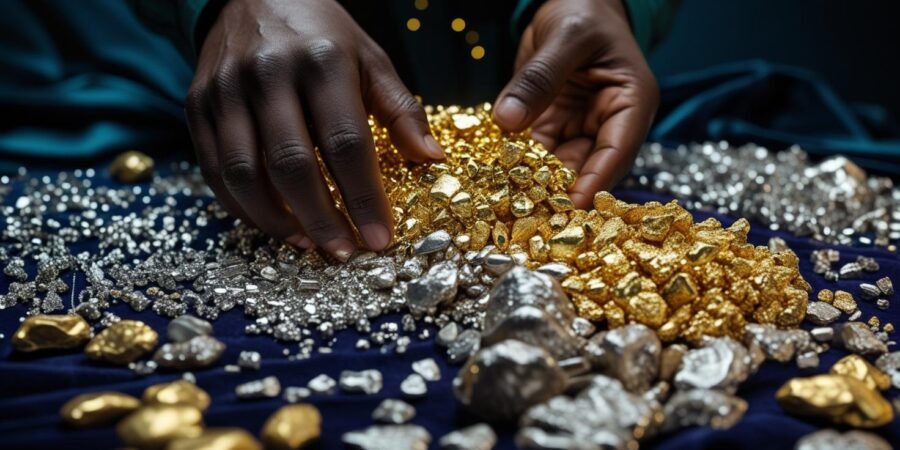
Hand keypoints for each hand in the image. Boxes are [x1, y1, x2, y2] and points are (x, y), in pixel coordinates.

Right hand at [185, 0, 443, 260]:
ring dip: (277, 221)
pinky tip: (273, 222)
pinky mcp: (197, 105)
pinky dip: (242, 206)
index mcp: (321, 62)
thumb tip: (432, 160)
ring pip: (244, 174)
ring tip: (309, 242)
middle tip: (343, 251)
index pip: (345, 143)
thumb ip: (400, 110)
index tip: (380, 238)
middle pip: (291, 165)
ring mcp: (225, 90)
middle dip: (321, 219)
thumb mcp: (370, 59)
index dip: (363, 198)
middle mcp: (268, 74)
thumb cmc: (322, 34)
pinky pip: (215, 169)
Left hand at [493, 0, 657, 207]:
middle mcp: (609, 123)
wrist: (573, 1)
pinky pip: (535, 155)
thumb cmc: (583, 10)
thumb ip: (540, 76)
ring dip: (536, 187)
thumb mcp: (566, 36)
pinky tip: (496, 185)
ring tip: (510, 210)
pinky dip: (518, 169)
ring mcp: (580, 129)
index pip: (617, 151)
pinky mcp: (553, 129)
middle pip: (588, 169)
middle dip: (561, 193)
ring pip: (559, 169)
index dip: (596, 182)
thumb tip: (509, 120)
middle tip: (532, 217)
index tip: (570, 206)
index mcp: (631, 103)